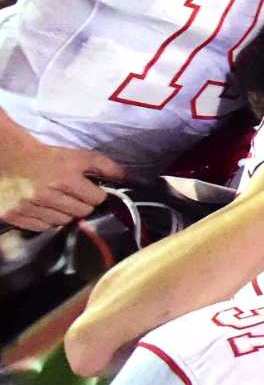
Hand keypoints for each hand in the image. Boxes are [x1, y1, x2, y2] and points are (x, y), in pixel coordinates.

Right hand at [0, 139, 118, 230]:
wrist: (10, 157)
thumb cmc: (48, 157)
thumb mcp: (79, 156)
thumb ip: (106, 166)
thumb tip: (130, 178)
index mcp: (65, 178)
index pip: (96, 199)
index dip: (96, 195)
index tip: (91, 191)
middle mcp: (46, 194)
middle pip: (81, 212)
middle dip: (83, 205)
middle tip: (74, 196)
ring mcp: (28, 207)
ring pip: (62, 222)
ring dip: (65, 214)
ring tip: (59, 202)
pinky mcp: (14, 215)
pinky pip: (42, 227)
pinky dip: (47, 221)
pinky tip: (46, 209)